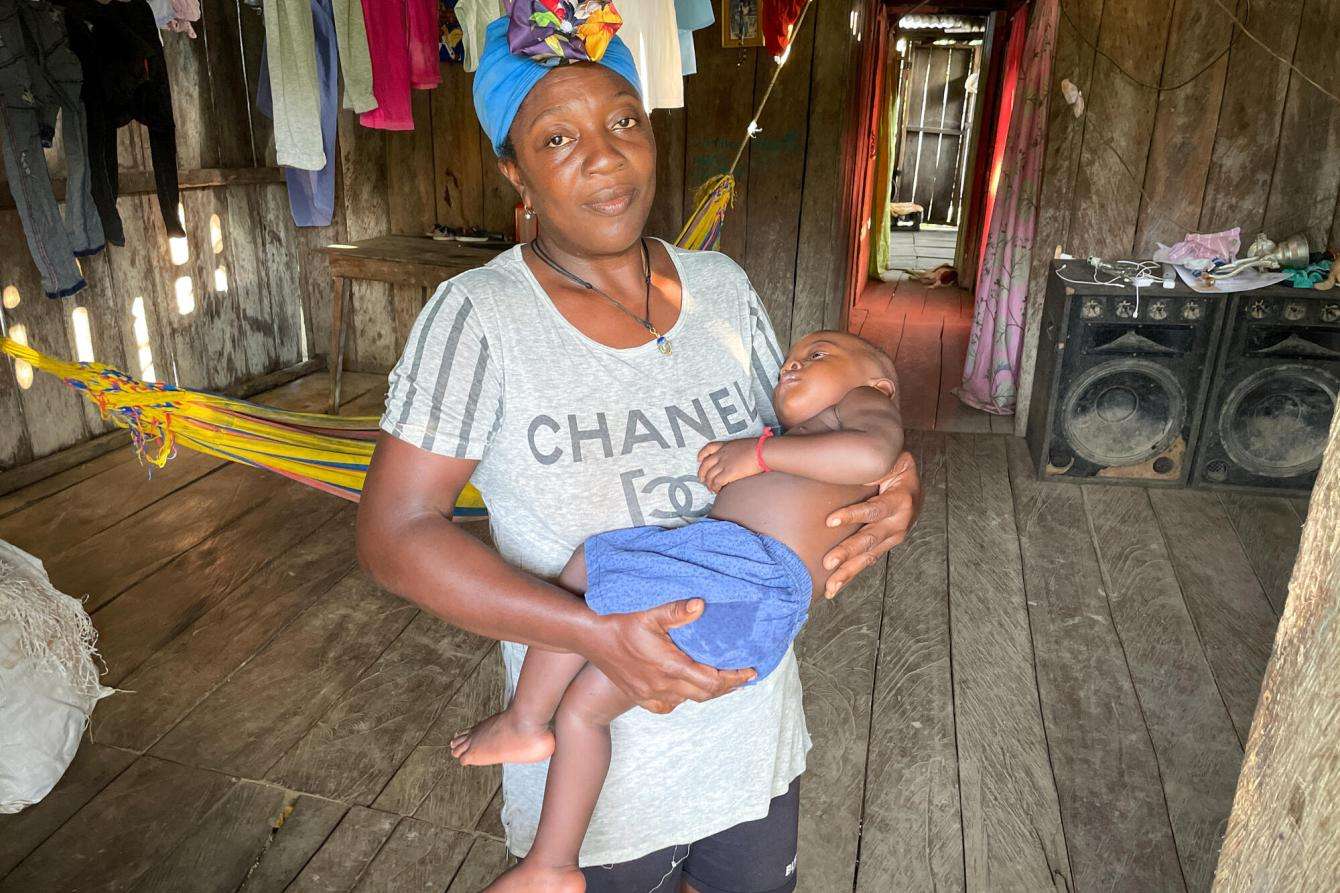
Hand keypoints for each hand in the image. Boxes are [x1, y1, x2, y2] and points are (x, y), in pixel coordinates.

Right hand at [585, 598, 755, 712]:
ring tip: (720, 682)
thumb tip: (701, 605)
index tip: (750, 672)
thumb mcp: (649, 613)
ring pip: (687, 701)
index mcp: (669, 665)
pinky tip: (686, 690)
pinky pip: (667, 706)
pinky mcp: (638, 696)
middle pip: (704, 694)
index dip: (734, 678)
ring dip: (706, 693)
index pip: (711, 680)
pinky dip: (682, 699)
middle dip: (726, 687)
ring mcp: (649, 694)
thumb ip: (676, 611)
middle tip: (741, 677)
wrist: (589, 637)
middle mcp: (662, 685)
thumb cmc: (619, 622)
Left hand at [697, 438, 762, 492]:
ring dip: (709, 483)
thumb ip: (738, 452)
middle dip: (702, 473)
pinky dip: (715, 487)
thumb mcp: (744, 446)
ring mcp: (723, 464)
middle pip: (705, 464)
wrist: (762, 451)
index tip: (699, 459)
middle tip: (702, 480)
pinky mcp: (728, 473)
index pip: (709, 448)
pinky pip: (716, 482)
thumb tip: (741, 459)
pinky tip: (717, 491)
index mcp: (725, 446)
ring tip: (711, 489)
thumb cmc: (759, 448)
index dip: (702, 454)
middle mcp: (721, 454)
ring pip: (709, 475)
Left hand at [820, 449, 921, 598]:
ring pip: (869, 556)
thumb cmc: (890, 467)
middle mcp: (899, 521)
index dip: (853, 515)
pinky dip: (850, 574)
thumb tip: (829, 456)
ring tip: (830, 587)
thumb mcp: (886, 461)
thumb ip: (869, 466)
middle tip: (828, 562)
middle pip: (871, 539)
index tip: (830, 521)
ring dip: (848, 572)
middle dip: (849, 552)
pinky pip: (868, 561)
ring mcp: (894, 536)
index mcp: (900, 498)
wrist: (911, 480)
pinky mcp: (886, 545)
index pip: (874, 509)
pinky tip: (834, 588)